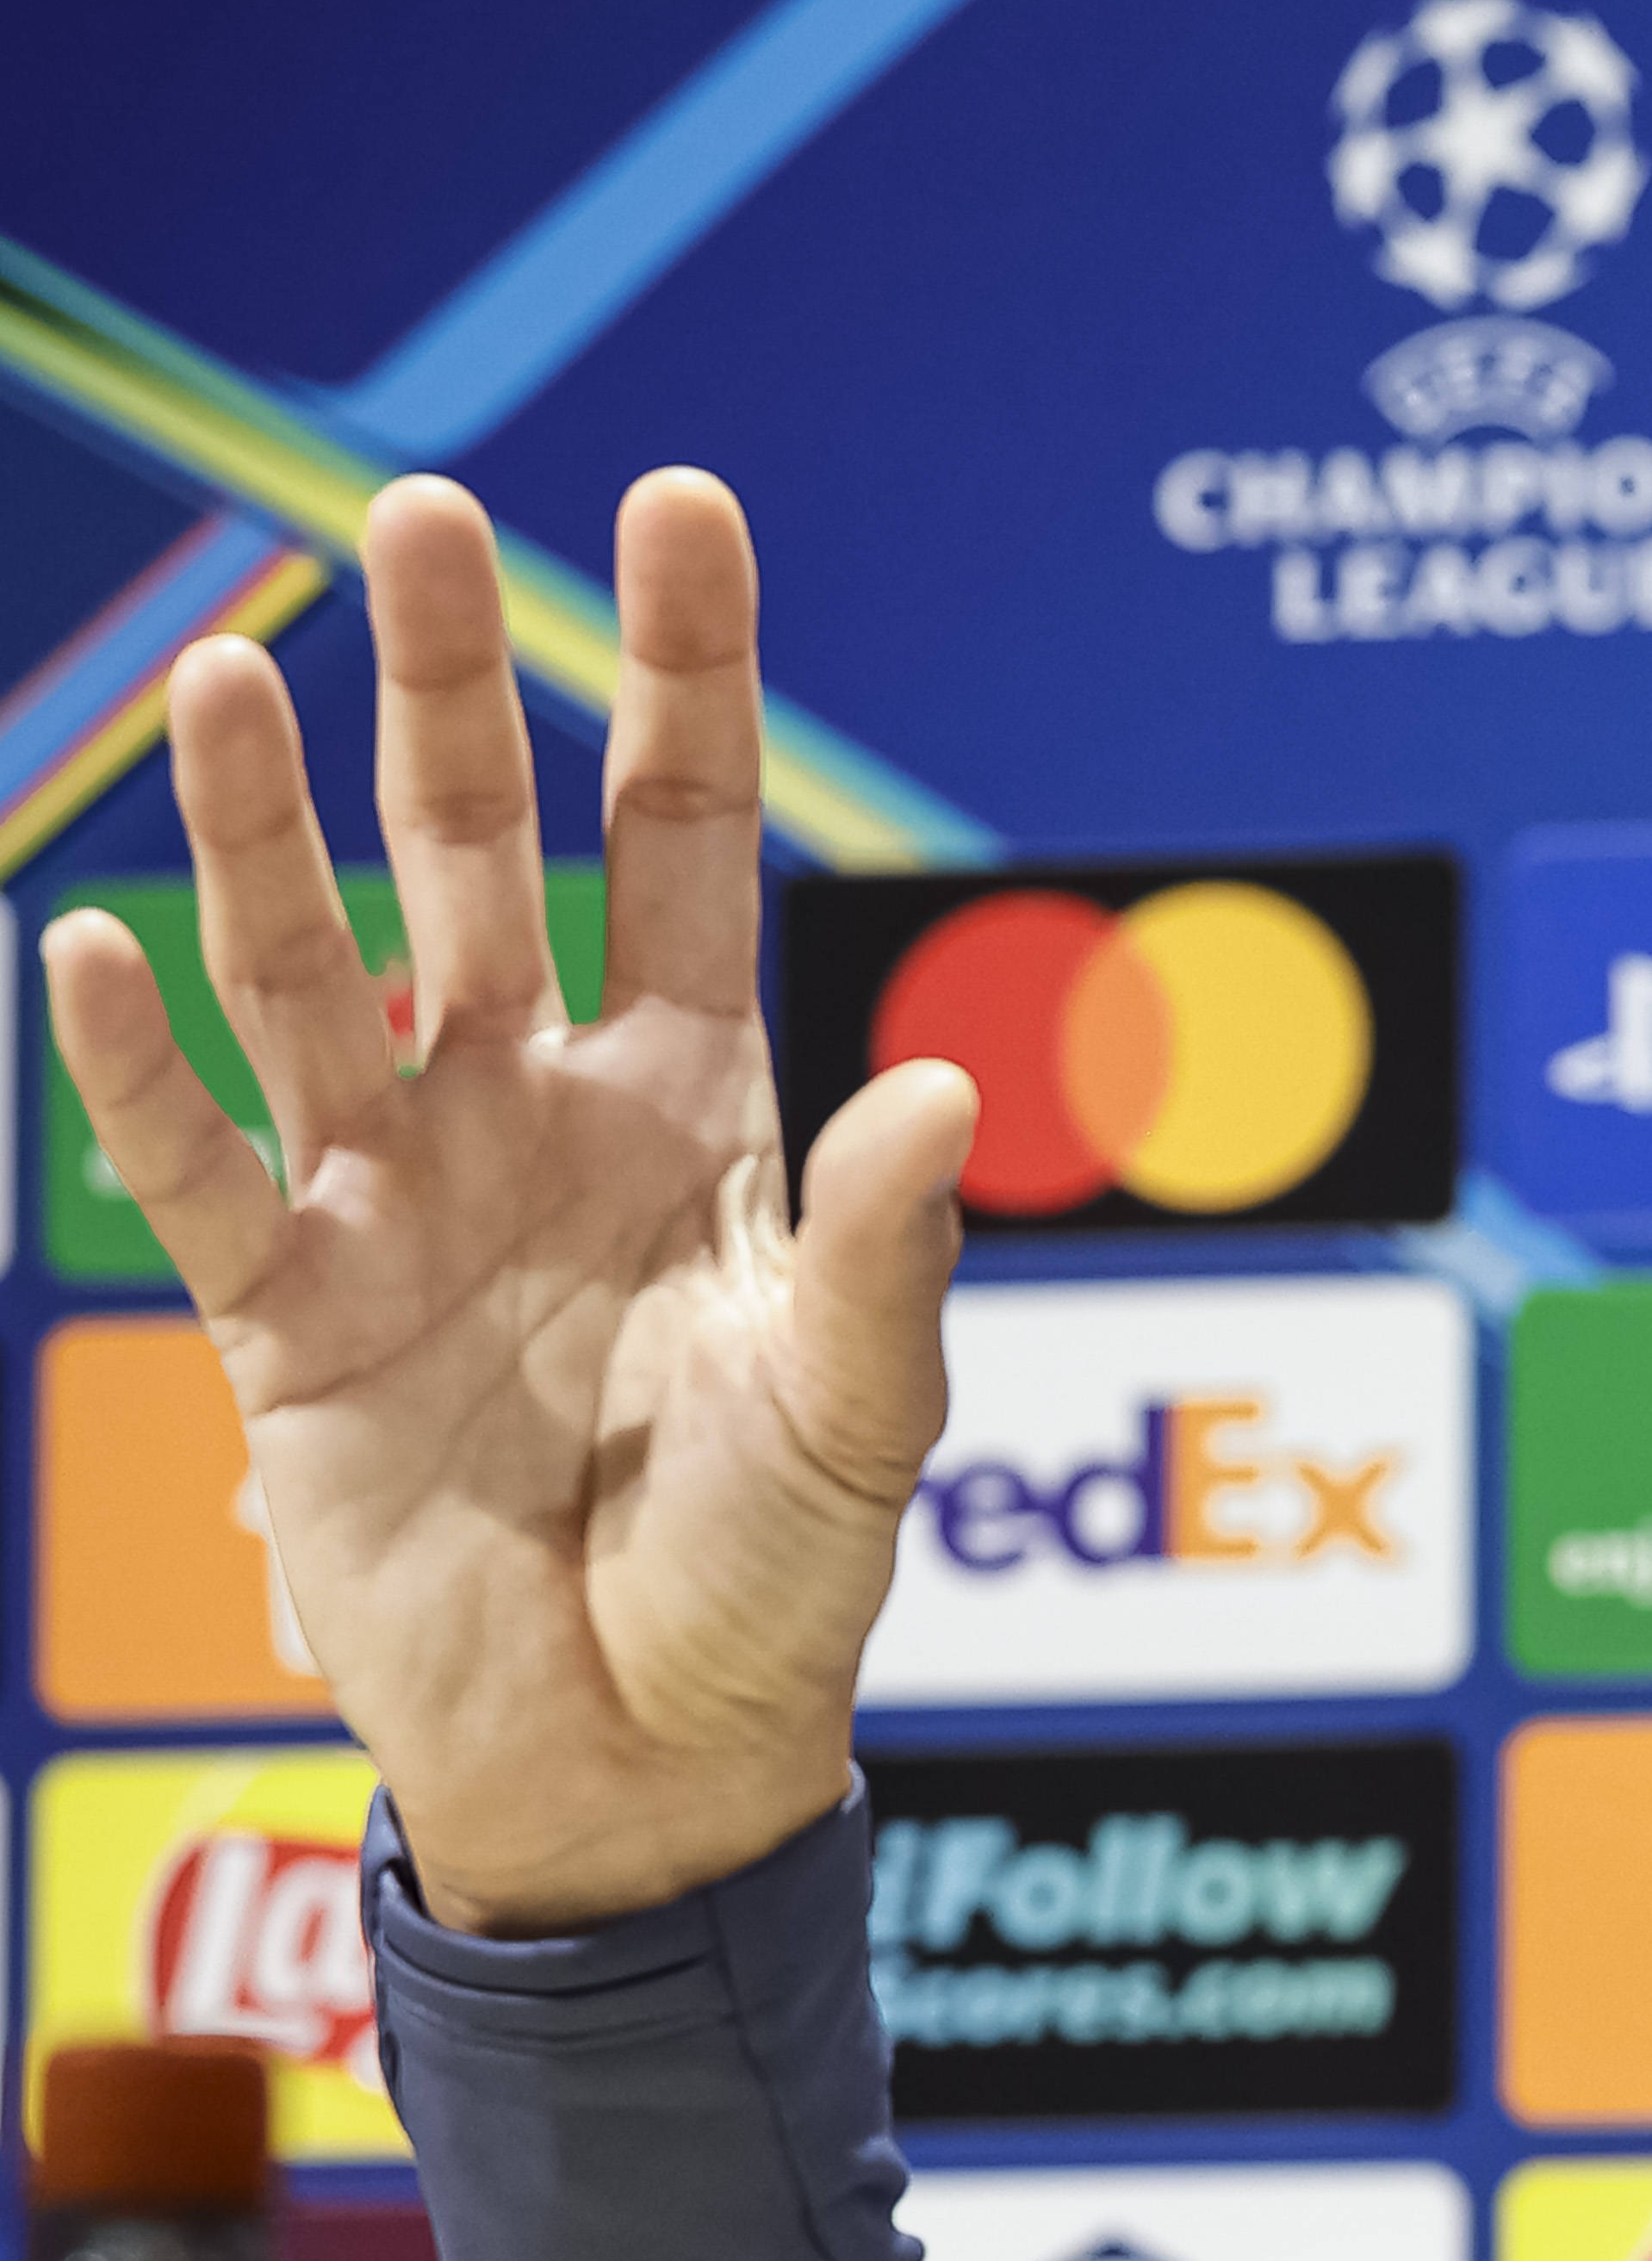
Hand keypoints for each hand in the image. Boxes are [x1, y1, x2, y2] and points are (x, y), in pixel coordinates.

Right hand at [39, 472, 972, 1936]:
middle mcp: (535, 1112)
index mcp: (699, 1108)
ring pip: (316, 965)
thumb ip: (887, 1253)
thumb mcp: (864, 1416)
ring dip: (261, 822)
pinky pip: (195, 1165)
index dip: (682, 678)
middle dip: (450, 687)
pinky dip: (137, 1063)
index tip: (673, 501)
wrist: (647, 1759)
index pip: (692, 840)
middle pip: (485, 850)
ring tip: (224, 666)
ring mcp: (397, 1198)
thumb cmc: (774, 1586)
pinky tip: (92, 942)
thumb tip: (951, 1088)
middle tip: (411, 512)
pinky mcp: (284, 1317)